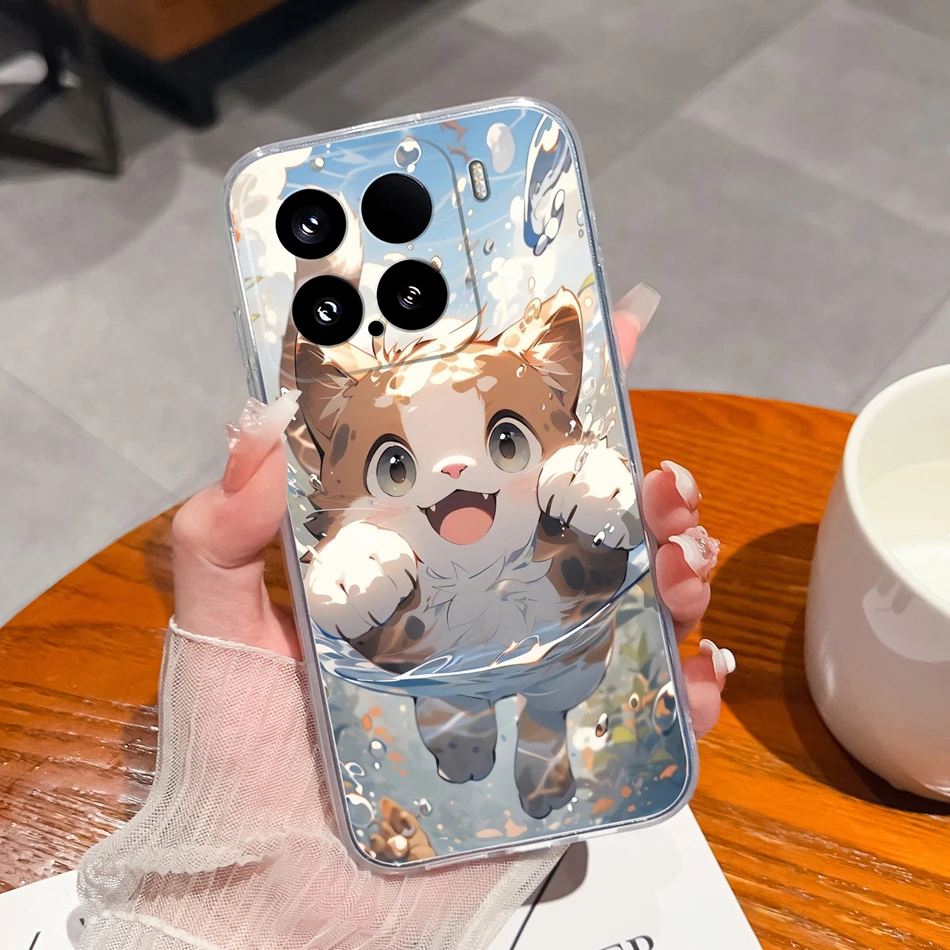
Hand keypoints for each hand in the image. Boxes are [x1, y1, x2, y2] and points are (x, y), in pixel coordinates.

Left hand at [172, 285, 732, 724]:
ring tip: (683, 561)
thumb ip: (221, 532)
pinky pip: (645, 711)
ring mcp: (527, 677)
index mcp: (416, 563)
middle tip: (660, 478)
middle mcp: (481, 608)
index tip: (606, 333)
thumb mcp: (219, 630)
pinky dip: (688, 688)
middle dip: (638, 486)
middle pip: (583, 524)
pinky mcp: (559, 754)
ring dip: (676, 568)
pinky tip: (696, 670)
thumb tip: (256, 424)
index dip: (548, 396)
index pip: (489, 462)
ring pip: (630, 602)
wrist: (274, 901)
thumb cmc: (241, 766)